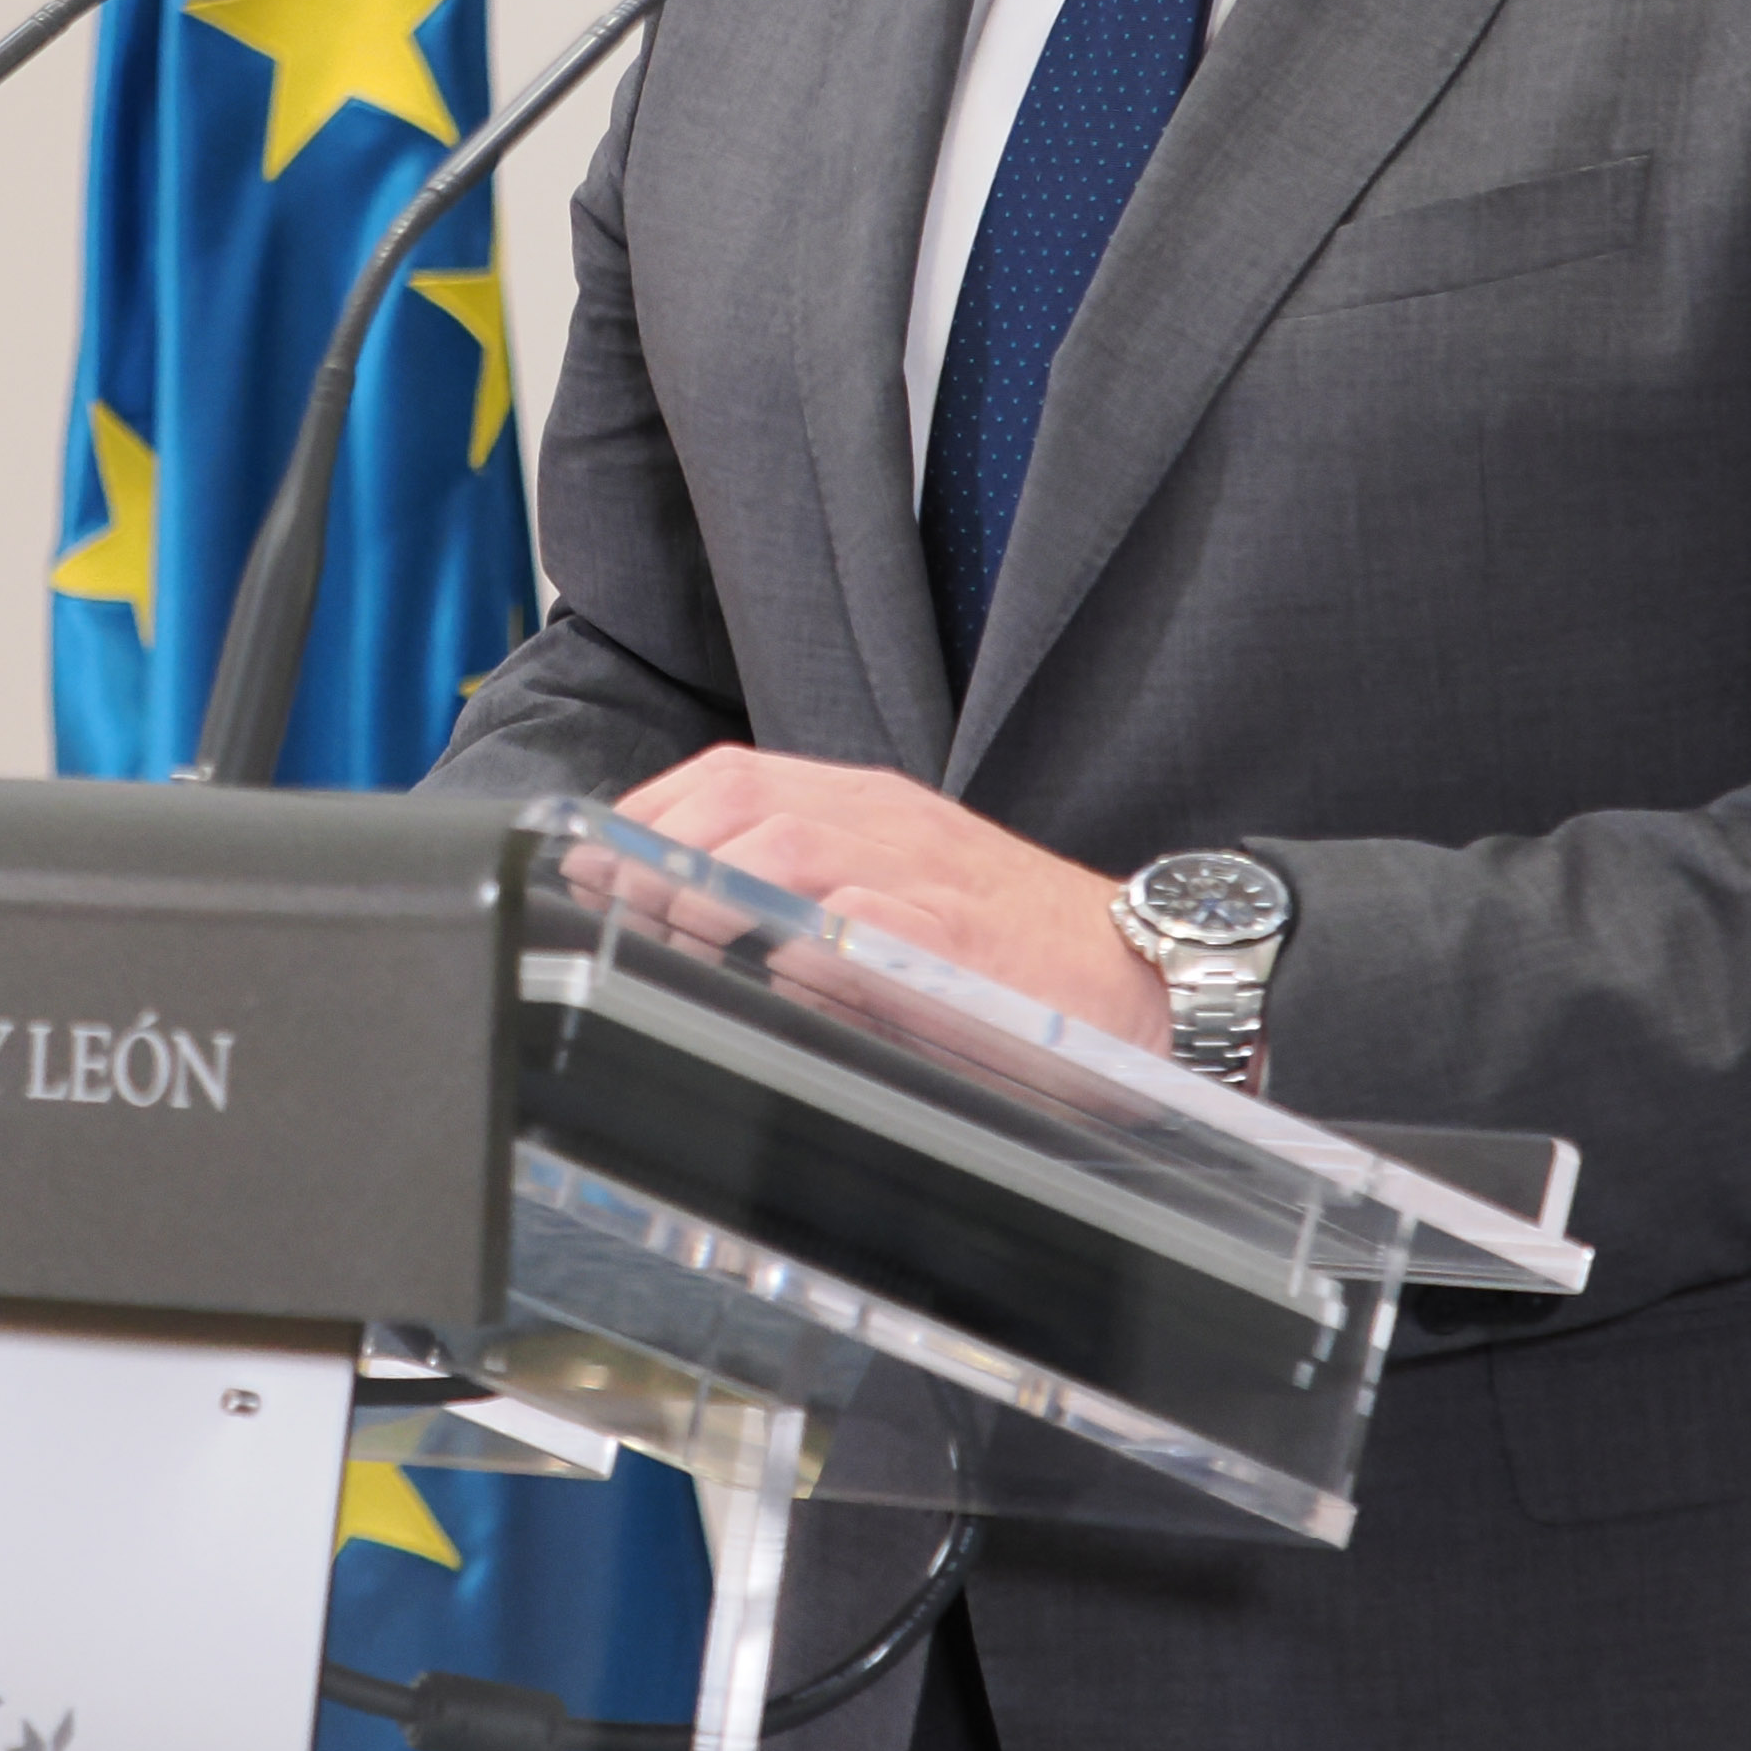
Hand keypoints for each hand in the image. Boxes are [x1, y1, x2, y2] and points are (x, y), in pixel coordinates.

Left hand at [619, 748, 1176, 1059]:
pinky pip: (868, 917)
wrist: (1159, 974)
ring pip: (788, 842)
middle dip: (655, 837)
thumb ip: (825, 905)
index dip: (652, 809)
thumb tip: (724, 934)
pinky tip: (758, 956)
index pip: (735, 776)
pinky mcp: (961, 939)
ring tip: (657, 917)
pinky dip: (801, 930)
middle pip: (742, 794)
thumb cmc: (1030, 957)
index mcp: (874, 809)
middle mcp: (893, 823)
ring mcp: (927, 875)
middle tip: (602, 887)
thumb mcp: (916, 905)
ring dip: (707, 878)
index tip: (591, 854)